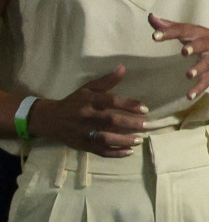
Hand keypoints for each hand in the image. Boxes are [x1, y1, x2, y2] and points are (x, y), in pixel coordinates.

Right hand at [25, 65, 146, 156]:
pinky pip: (100, 151)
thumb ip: (107, 80)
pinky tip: (129, 152)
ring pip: (105, 138)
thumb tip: (123, 68)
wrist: (49, 119)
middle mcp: (86, 116)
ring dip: (124, 141)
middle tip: (146, 125)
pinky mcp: (82, 145)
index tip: (144, 108)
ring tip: (139, 140)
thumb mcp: (88, 88)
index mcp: (89, 100)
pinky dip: (115, 153)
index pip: (111, 101)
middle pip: (110, 121)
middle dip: (130, 124)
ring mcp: (83, 133)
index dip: (128, 104)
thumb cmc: (74, 102)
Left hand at [149, 13, 208, 98]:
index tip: (155, 35)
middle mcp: (207, 44)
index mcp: (199, 33)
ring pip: (207, 63)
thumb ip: (171, 26)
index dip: (170, 32)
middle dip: (193, 47)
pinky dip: (199, 88)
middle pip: (201, 44)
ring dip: (198, 69)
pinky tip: (190, 95)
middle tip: (184, 52)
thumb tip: (151, 17)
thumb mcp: (193, 31)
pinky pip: (208, 80)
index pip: (184, 30)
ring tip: (189, 74)